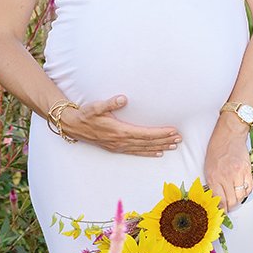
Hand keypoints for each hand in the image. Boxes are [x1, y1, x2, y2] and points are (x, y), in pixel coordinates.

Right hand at [62, 95, 181, 156]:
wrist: (73, 126)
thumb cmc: (86, 115)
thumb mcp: (96, 107)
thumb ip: (110, 103)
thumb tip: (124, 99)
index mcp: (119, 131)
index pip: (145, 133)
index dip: (160, 133)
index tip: (173, 131)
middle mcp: (121, 141)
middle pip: (148, 142)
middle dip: (164, 140)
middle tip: (179, 139)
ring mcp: (119, 146)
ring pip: (144, 149)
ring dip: (159, 147)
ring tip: (173, 146)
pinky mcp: (116, 148)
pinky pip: (136, 152)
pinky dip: (148, 153)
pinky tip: (158, 153)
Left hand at [204, 114, 252, 210]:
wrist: (229, 135)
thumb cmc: (216, 150)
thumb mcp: (208, 167)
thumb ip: (212, 183)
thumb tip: (216, 199)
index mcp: (213, 176)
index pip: (218, 200)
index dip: (220, 209)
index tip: (220, 212)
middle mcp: (226, 177)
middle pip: (231, 201)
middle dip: (229, 208)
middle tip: (227, 208)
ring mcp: (238, 173)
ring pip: (240, 196)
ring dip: (237, 201)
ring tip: (234, 199)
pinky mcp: (247, 170)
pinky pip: (248, 188)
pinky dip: (245, 193)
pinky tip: (241, 191)